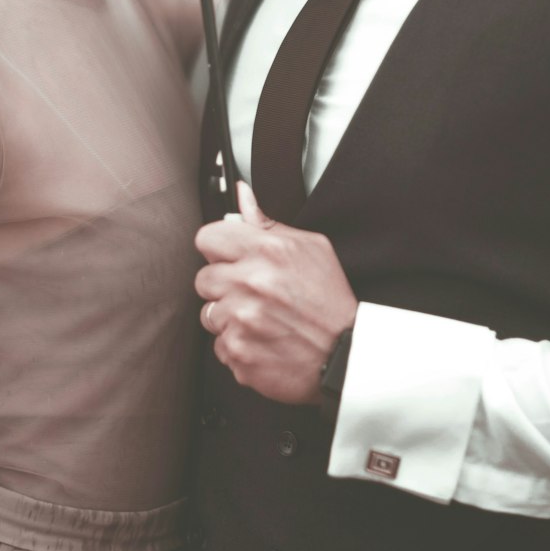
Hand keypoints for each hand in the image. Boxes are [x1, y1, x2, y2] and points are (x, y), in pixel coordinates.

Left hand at [195, 182, 356, 404]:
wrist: (346, 355)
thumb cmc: (329, 299)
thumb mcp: (310, 247)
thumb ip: (267, 222)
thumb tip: (242, 195)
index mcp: (265, 251)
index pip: (207, 238)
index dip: (218, 248)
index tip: (228, 258)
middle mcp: (249, 284)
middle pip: (203, 279)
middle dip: (223, 285)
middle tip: (251, 293)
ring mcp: (242, 321)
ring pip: (208, 314)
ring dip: (228, 317)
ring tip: (260, 319)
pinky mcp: (239, 353)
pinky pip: (219, 346)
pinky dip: (238, 345)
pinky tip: (262, 341)